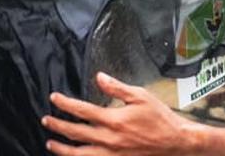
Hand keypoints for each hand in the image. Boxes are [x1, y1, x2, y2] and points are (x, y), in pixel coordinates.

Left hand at [43, 71, 191, 154]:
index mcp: (114, 120)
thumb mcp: (140, 96)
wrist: (178, 143)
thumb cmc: (161, 119)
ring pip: (80, 154)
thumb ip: (116, 88)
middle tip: (46, 121)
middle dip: (58, 126)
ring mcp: (113, 154)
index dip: (65, 104)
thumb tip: (99, 77)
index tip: (54, 98)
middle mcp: (110, 139)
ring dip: (63, 149)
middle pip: (76, 133)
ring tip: (51, 144)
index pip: (82, 110)